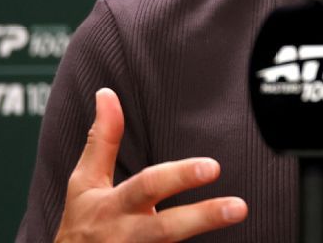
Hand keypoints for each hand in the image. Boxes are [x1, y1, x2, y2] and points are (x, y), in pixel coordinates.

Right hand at [55, 88, 247, 241]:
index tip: (213, 166)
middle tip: (239, 207)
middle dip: (203, 217)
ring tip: (239, 216)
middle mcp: (128, 235)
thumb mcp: (85, 182)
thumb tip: (106, 93)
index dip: (179, 177)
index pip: (148, 187)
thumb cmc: (83, 222)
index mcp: (114, 207)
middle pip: (167, 228)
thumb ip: (102, 140)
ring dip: (205, 232)